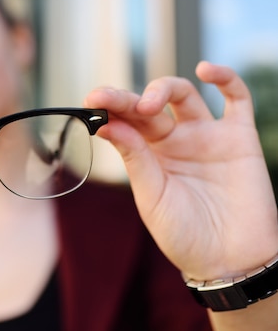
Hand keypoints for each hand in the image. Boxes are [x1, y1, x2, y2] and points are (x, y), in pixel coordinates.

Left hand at [84, 61, 277, 279]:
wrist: (229, 261)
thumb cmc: (184, 235)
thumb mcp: (152, 196)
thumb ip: (135, 158)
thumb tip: (105, 124)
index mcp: (147, 155)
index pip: (126, 121)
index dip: (110, 108)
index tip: (92, 99)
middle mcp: (174, 141)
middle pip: (149, 105)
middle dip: (127, 99)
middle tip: (108, 99)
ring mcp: (206, 136)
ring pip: (184, 95)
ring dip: (164, 88)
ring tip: (149, 102)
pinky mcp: (239, 138)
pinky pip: (237, 99)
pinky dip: (226, 79)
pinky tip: (207, 70)